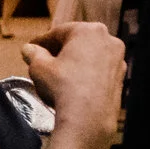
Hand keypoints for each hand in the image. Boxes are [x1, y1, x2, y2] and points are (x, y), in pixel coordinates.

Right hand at [23, 22, 124, 148]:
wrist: (88, 118)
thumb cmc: (64, 88)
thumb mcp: (38, 67)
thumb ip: (33, 54)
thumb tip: (29, 50)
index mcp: (89, 30)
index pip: (59, 32)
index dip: (42, 41)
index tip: (32, 48)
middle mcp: (109, 40)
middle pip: (78, 42)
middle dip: (61, 51)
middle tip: (44, 61)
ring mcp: (118, 61)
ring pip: (91, 57)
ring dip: (75, 63)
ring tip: (58, 76)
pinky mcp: (121, 79)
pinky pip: (99, 72)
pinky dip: (87, 75)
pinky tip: (74, 86)